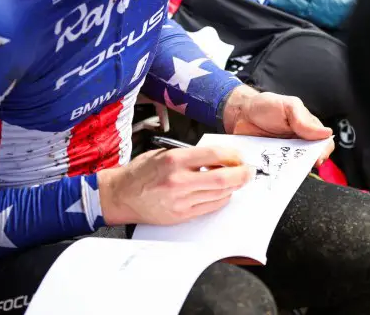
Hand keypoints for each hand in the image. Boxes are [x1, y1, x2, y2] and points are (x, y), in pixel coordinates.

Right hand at [97, 147, 254, 225]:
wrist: (120, 196)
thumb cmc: (141, 172)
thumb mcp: (163, 153)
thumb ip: (190, 155)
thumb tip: (220, 157)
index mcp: (174, 160)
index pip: (215, 155)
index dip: (233, 155)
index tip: (238, 156)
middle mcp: (179, 181)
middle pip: (222, 178)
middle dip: (241, 174)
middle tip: (248, 171)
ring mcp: (181, 201)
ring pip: (220, 194)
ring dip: (233, 187)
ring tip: (236, 180)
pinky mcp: (181, 215)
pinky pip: (210, 206)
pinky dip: (221, 198)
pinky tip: (221, 192)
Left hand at [223, 85, 334, 165]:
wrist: (240, 113)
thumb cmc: (266, 105)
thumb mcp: (288, 106)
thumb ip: (304, 120)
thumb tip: (326, 133)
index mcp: (308, 130)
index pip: (324, 145)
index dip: (323, 152)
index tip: (316, 158)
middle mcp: (299, 145)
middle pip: (310, 161)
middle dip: (306, 165)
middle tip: (297, 164)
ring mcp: (284, 155)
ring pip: (294, 170)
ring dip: (290, 172)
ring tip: (282, 168)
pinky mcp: (270, 163)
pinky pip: (276, 173)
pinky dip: (274, 175)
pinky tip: (270, 173)